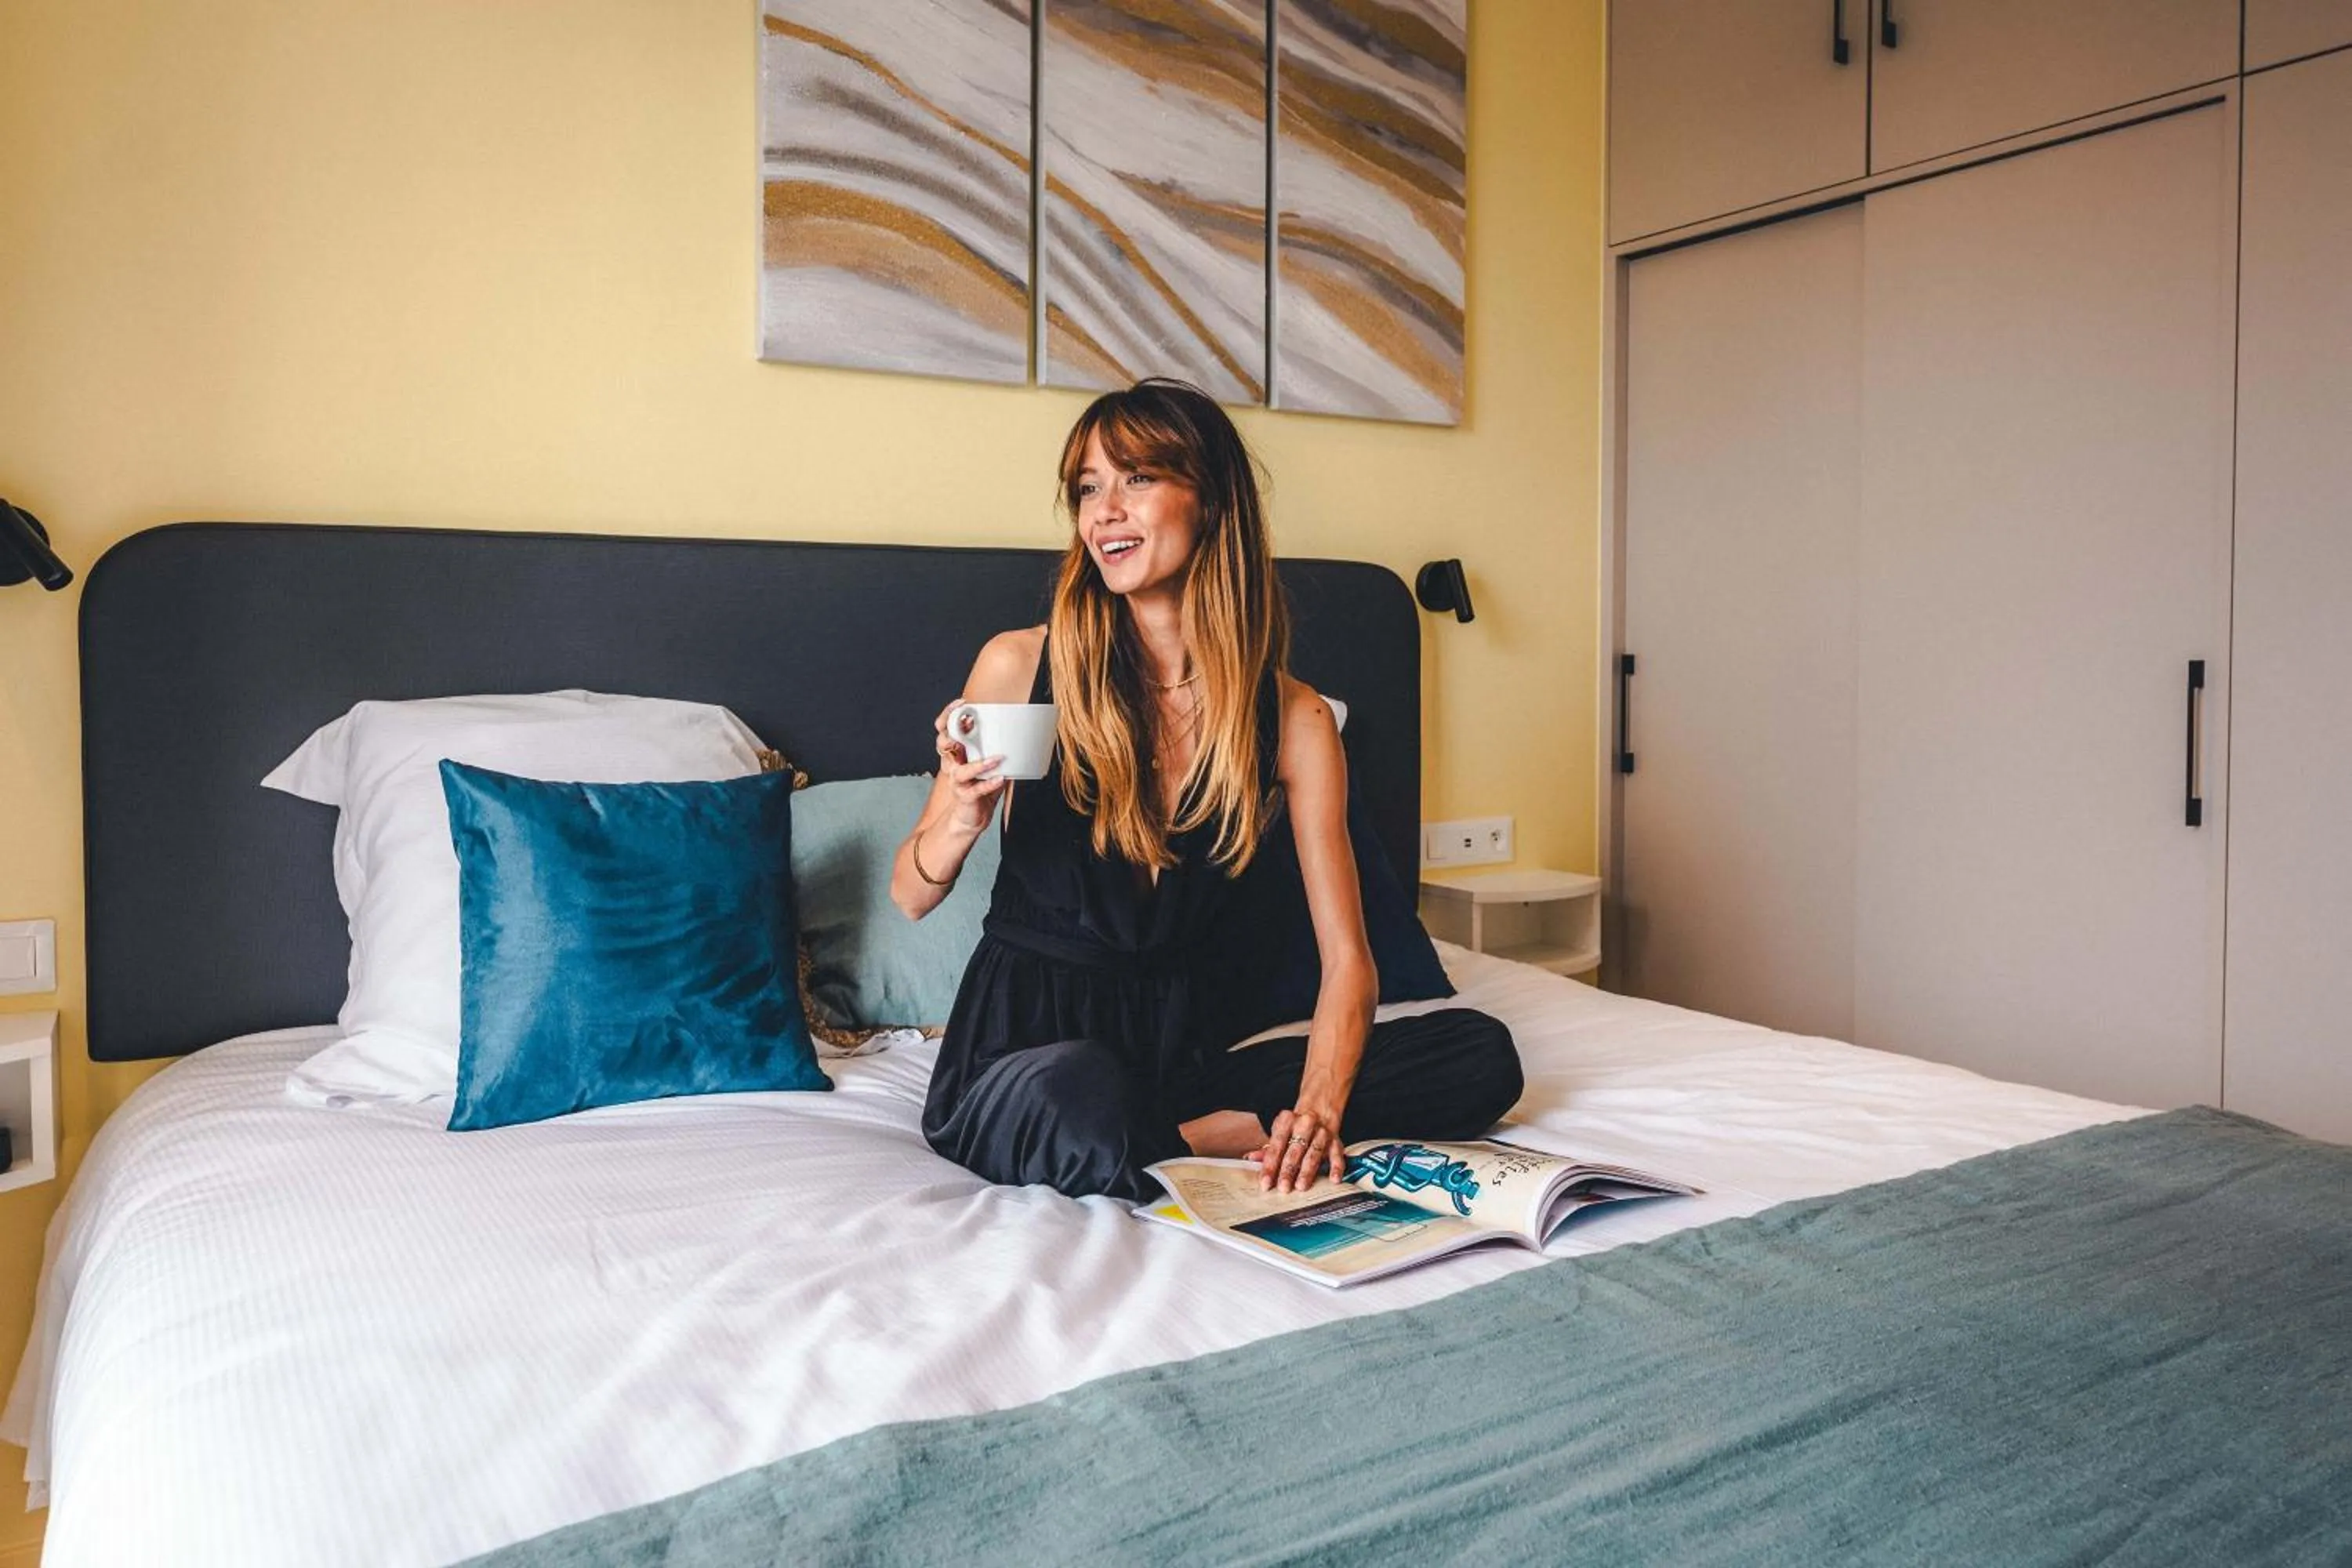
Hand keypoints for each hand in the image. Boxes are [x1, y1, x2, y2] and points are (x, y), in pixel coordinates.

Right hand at [933, 700, 1008, 833]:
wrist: (970, 817)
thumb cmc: (980, 787)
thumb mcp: (989, 765)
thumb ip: (999, 750)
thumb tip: (1023, 734)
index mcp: (956, 753)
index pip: (944, 729)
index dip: (949, 715)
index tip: (962, 703)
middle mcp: (952, 765)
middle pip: (944, 744)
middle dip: (955, 732)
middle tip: (971, 722)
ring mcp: (956, 781)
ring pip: (960, 770)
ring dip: (979, 763)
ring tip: (996, 758)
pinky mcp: (964, 797)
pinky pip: (975, 790)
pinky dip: (989, 784)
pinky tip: (1000, 779)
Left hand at [1250, 1102, 1345, 1193]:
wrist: (1319, 1111)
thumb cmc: (1294, 1128)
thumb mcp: (1279, 1133)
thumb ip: (1267, 1149)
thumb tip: (1250, 1159)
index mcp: (1286, 1121)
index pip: (1276, 1146)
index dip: (1270, 1166)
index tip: (1265, 1183)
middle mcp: (1305, 1124)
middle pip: (1295, 1150)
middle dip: (1288, 1170)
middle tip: (1283, 1187)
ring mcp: (1322, 1132)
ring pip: (1314, 1153)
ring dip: (1308, 1171)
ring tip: (1301, 1186)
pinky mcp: (1336, 1140)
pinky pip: (1337, 1154)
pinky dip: (1336, 1167)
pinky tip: (1334, 1180)